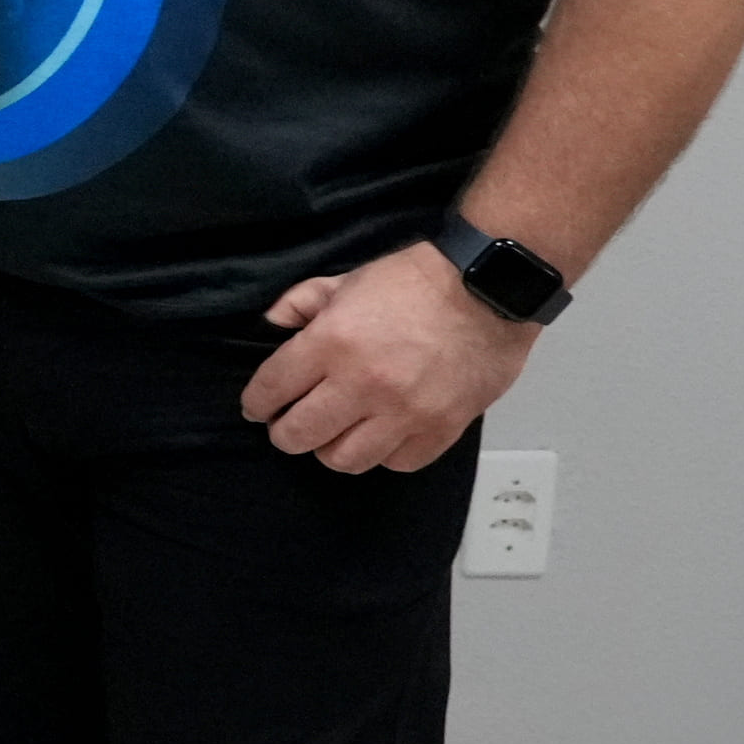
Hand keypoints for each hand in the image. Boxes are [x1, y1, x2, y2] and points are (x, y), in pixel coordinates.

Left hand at [242, 238, 538, 473]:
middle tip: (291, 423)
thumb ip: (300, 303)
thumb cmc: (414, 282)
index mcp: (330, 343)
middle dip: (285, 432)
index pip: (271, 390)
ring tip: (337, 431)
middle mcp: (362, 384)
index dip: (256, 403)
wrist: (487, 288)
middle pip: (298, 435)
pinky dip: (383, 453)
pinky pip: (396, 463)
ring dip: (331, 448)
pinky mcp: (441, 428)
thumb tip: (271, 326)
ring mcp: (403, 412)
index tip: (258, 407)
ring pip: (343, 459)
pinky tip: (382, 434)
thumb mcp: (346, 280)